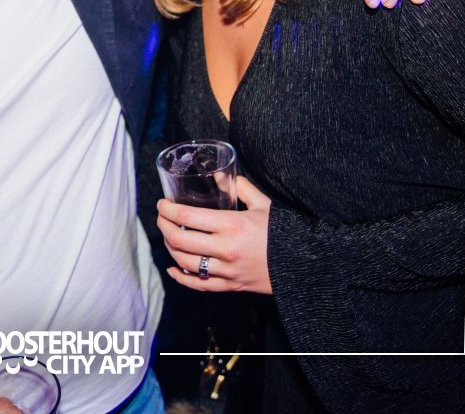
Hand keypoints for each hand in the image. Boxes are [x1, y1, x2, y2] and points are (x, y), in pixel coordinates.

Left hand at [156, 177, 272, 293]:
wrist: (303, 265)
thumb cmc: (283, 232)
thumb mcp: (263, 205)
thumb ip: (241, 188)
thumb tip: (221, 176)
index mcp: (232, 225)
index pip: (187, 217)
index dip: (168, 210)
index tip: (162, 204)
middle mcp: (225, 249)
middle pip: (180, 240)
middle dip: (164, 227)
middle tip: (161, 217)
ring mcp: (226, 270)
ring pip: (184, 262)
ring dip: (170, 249)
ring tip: (168, 237)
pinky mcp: (230, 286)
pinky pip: (198, 285)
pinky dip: (181, 277)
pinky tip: (173, 268)